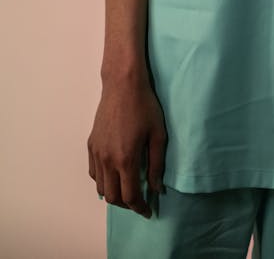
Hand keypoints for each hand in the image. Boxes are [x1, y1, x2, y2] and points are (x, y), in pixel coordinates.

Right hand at [87, 79, 166, 217]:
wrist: (123, 86)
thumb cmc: (145, 107)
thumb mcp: (159, 136)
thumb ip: (157, 164)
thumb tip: (157, 188)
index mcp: (126, 159)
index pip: (130, 195)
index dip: (139, 207)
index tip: (148, 211)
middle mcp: (107, 160)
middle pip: (113, 196)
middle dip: (127, 204)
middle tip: (140, 202)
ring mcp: (96, 153)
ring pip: (100, 187)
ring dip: (113, 194)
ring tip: (128, 191)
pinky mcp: (91, 145)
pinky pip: (94, 172)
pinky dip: (103, 181)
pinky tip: (115, 176)